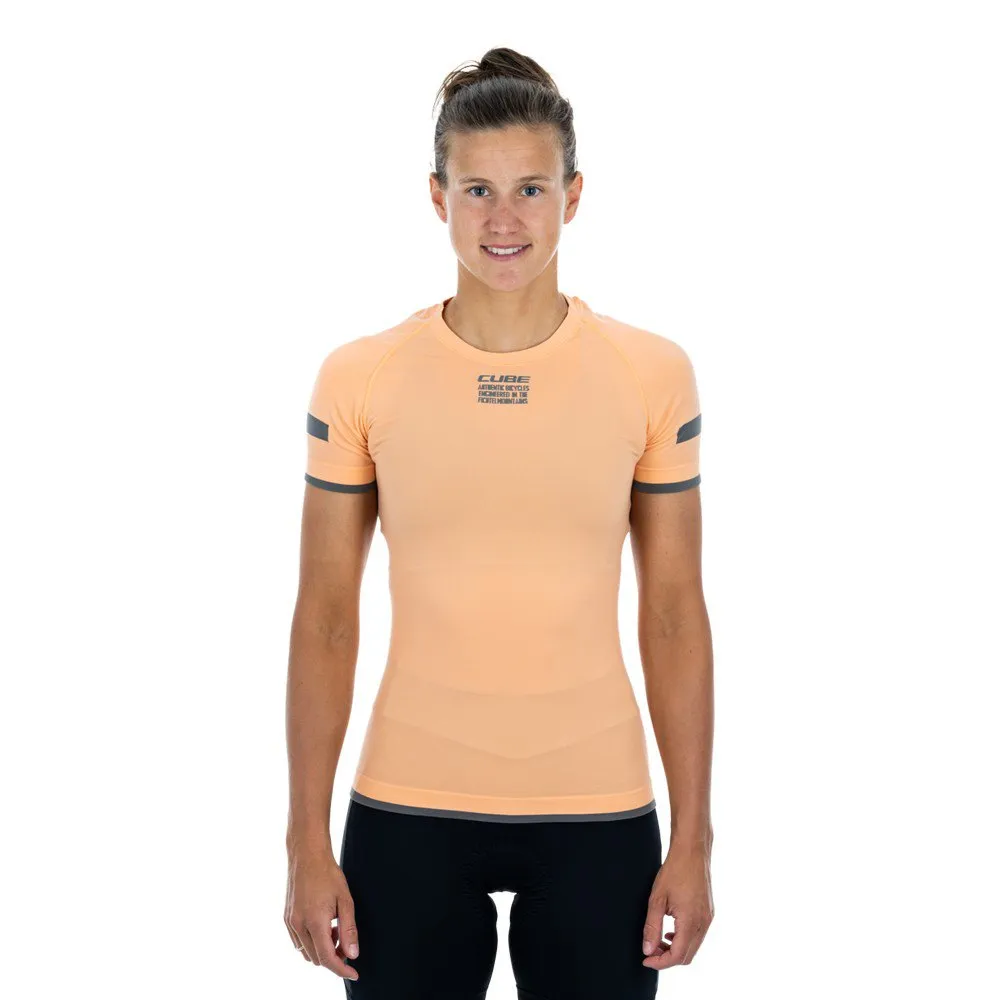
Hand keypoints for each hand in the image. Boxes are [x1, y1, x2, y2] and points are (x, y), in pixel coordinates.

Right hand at [285, 848, 359, 981]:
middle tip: (347, 942)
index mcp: (314, 921)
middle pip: (317, 958)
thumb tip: (353, 954)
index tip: (354, 973)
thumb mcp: (345, 900)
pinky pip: (298, 942)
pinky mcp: (286, 919)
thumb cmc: (328, 874)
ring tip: (335, 928)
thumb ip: (349, 929)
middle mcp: (298, 925)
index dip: (341, 969)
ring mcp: (290, 923)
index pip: (327, 958)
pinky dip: (312, 942)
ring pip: (306, 953)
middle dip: (334, 957)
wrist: (307, 855)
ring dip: (322, 949)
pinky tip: (323, 925)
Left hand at [641, 841, 713, 968]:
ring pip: (693, 947)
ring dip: (676, 949)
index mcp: (691, 921)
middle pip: (687, 956)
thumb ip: (652, 926)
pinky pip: (698, 935)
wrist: (692, 851)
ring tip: (659, 940)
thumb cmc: (674, 871)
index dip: (661, 962)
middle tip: (650, 950)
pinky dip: (684, 939)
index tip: (646, 959)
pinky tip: (671, 930)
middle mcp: (704, 923)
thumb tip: (648, 950)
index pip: (678, 956)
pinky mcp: (709, 912)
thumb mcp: (657, 899)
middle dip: (668, 958)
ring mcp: (708, 918)